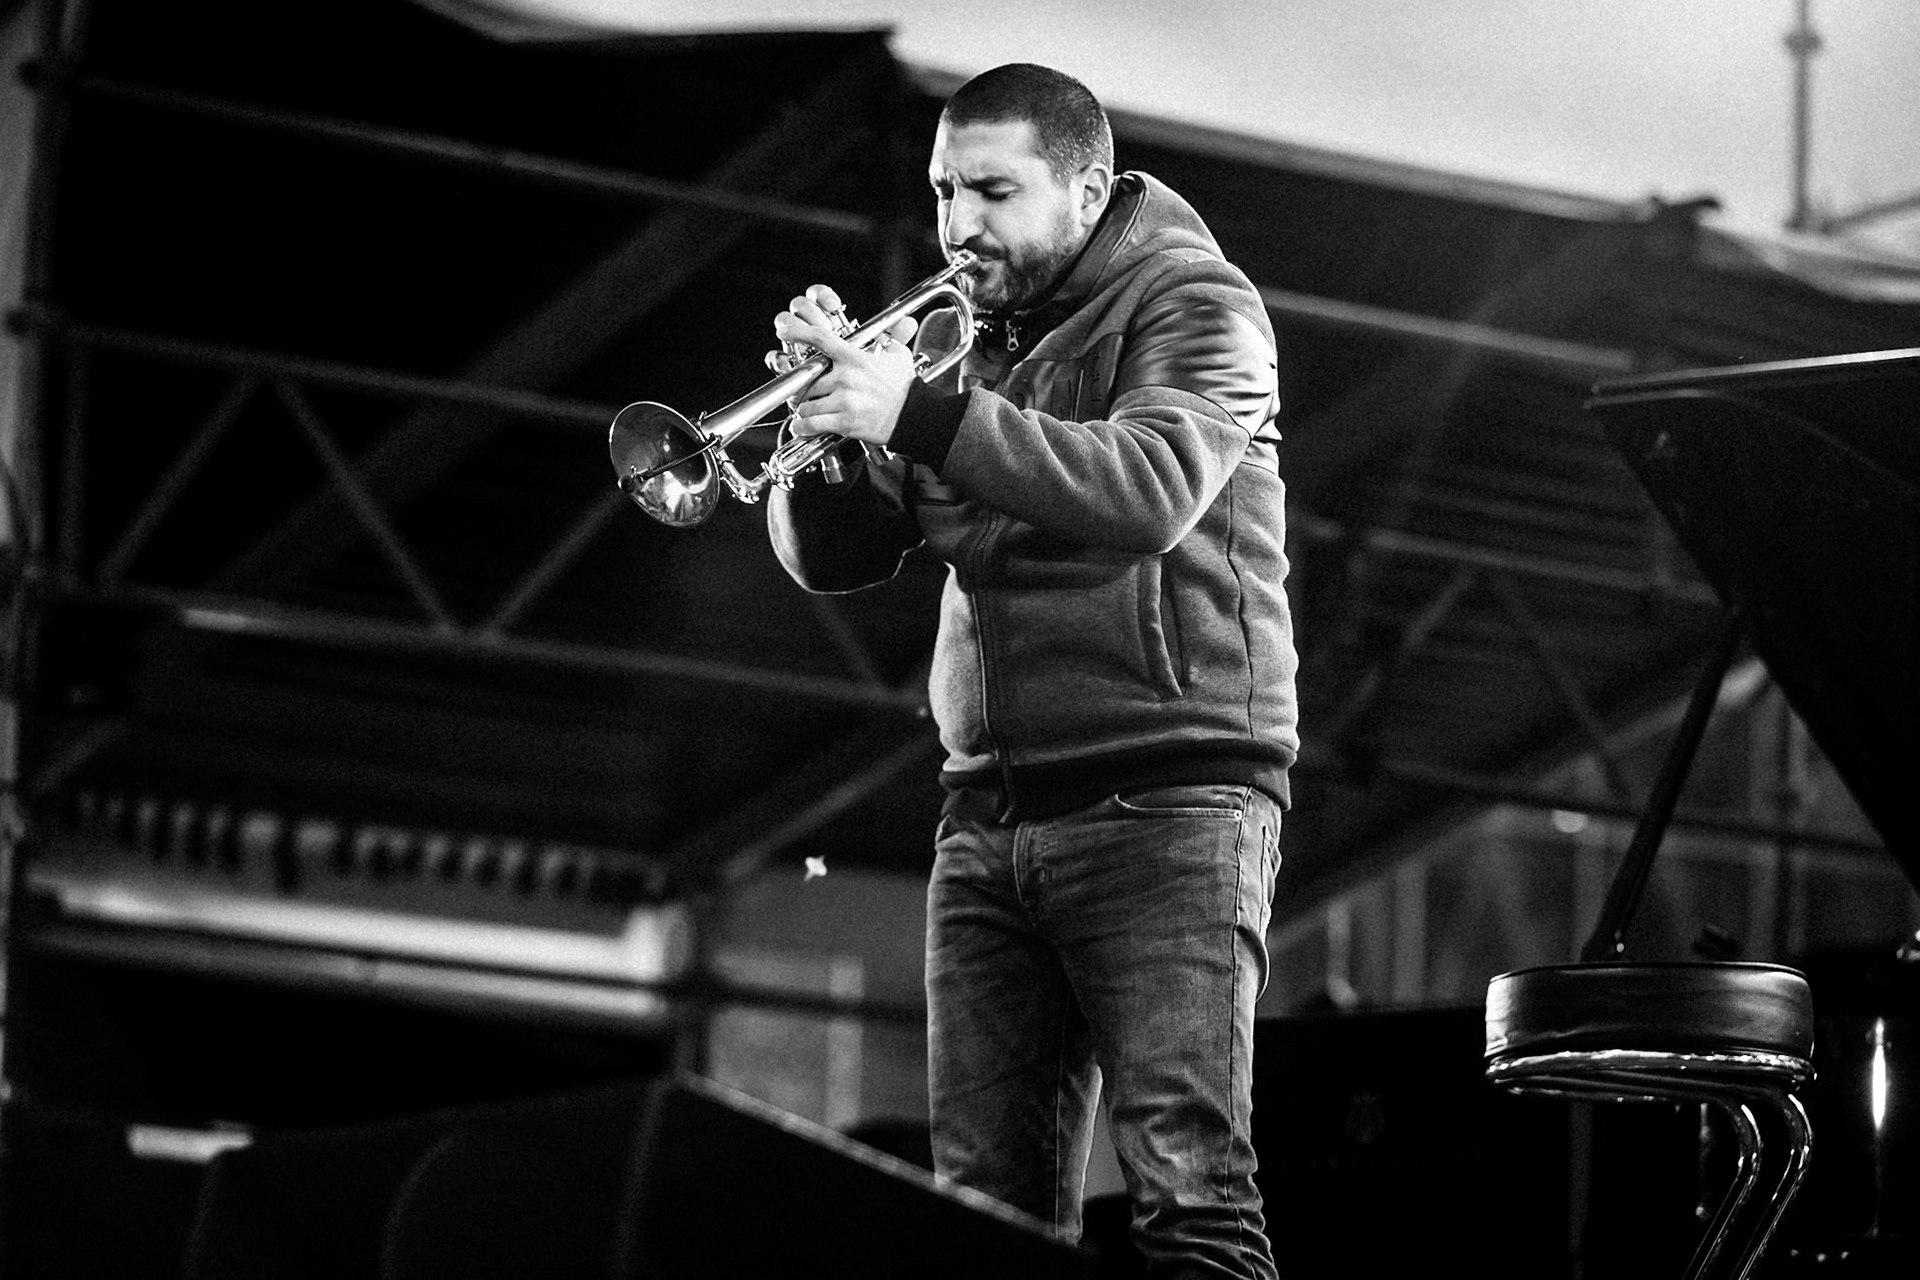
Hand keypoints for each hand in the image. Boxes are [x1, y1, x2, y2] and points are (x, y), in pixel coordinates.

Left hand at [772, 284, 920, 447]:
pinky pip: (812, 424)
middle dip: (805, 388)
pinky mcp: (844, 422)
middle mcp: (845, 378)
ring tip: (809, 411)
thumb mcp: (899, 356)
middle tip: (806, 393)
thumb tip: (902, 323)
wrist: (914, 416)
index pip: (820, 339)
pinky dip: (803, 427)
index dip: (799, 332)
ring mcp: (844, 401)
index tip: (785, 331)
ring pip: (806, 404)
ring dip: (805, 409)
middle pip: (808, 379)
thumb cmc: (905, 388)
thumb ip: (892, 339)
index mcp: (854, 358)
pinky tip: (802, 427)